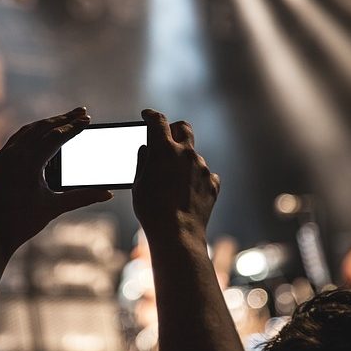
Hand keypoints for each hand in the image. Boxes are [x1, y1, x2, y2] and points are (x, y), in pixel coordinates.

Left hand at [0, 107, 112, 256]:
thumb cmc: (21, 223)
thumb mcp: (54, 208)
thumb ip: (83, 197)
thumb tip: (107, 193)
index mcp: (28, 164)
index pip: (55, 137)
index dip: (74, 127)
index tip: (88, 119)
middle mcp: (13, 155)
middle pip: (42, 128)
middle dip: (63, 119)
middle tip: (82, 111)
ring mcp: (3, 156)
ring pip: (28, 130)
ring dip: (48, 122)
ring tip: (65, 119)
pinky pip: (17, 138)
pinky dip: (33, 131)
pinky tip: (42, 132)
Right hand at [132, 109, 219, 245]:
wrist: (177, 234)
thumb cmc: (152, 210)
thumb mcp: (138, 183)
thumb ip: (144, 161)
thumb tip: (148, 149)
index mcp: (163, 149)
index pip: (158, 121)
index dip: (151, 116)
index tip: (147, 116)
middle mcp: (186, 153)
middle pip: (183, 128)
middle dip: (174, 129)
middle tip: (166, 138)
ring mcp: (202, 167)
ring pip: (193, 155)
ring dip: (184, 161)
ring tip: (173, 182)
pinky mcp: (213, 183)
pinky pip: (205, 174)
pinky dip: (196, 179)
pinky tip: (187, 192)